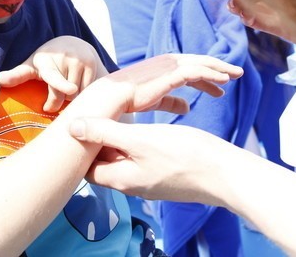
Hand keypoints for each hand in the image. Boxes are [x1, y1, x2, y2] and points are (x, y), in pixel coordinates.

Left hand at [0, 36, 105, 111]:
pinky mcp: (93, 65)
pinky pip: (88, 91)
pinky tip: (79, 83)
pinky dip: (83, 93)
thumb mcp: (32, 65)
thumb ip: (17, 75)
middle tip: (52, 99)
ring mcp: (79, 61)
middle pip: (62, 96)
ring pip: (76, 96)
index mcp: (45, 61)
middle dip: (58, 101)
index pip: (51, 76)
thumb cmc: (48, 61)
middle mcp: (63, 58)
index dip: (59, 84)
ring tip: (68, 85)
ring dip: (72, 98)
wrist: (74, 44)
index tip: (67, 93)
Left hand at [68, 118, 238, 205]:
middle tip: (101, 112)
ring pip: (125, 156)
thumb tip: (71, 128)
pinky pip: (143, 156)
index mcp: (120, 178)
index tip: (83, 119)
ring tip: (124, 114)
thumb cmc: (182, 156)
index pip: (87, 165)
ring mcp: (149, 180)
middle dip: (100, 138)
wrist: (224, 173)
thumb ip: (105, 133)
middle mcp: (131, 183)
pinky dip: (140, 140)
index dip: (81, 143)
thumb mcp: (138, 140)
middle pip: (105, 160)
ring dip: (122, 136)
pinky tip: (148, 126)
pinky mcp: (164, 174)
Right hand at [80, 53, 243, 118]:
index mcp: (163, 67)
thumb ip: (172, 101)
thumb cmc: (128, 100)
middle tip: (236, 73)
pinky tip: (224, 81)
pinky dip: (211, 75)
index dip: (207, 75)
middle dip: (219, 66)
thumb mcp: (155, 100)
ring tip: (236, 75)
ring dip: (220, 68)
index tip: (222, 85)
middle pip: (200, 61)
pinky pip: (197, 72)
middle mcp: (168, 62)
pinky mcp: (170, 74)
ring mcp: (169, 66)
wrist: (112, 98)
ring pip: (201, 64)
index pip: (191, 68)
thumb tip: (188, 106)